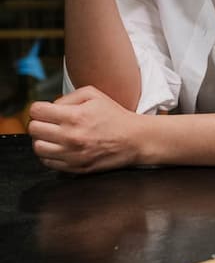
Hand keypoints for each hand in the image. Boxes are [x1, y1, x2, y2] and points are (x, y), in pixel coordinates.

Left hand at [28, 86, 142, 172]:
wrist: (133, 140)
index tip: (45, 110)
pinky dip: (50, 153)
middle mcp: (71, 136)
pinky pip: (48, 162)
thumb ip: (67, 97)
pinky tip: (61, 146)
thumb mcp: (93, 95)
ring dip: (43, 139)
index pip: (36, 111)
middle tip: (49, 122)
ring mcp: (72, 154)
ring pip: (37, 147)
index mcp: (74, 116)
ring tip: (54, 135)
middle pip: (34, 129)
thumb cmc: (114, 116)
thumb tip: (50, 107)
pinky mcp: (75, 168)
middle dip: (39, 122)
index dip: (38, 108)